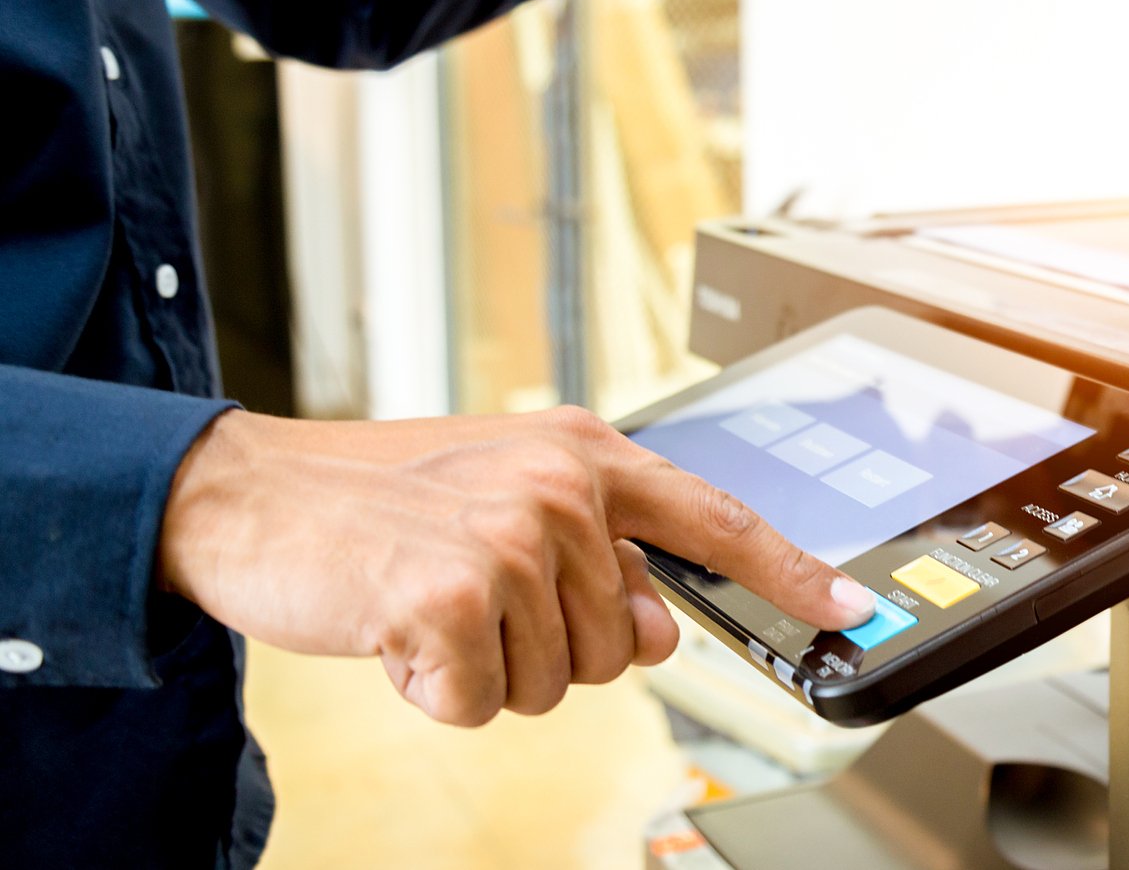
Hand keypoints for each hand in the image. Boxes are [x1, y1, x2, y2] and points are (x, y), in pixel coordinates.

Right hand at [157, 406, 874, 726]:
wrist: (252, 497)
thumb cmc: (381, 502)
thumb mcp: (506, 504)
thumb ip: (598, 557)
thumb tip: (662, 634)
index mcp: (586, 452)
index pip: (717, 519)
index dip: (790, 571)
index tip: (847, 608)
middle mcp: (564, 488)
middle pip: (623, 646)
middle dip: (548, 647)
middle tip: (472, 597)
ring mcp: (513, 538)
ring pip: (560, 683)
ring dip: (491, 669)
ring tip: (431, 603)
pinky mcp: (456, 596)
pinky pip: (487, 706)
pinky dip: (440, 693)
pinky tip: (400, 634)